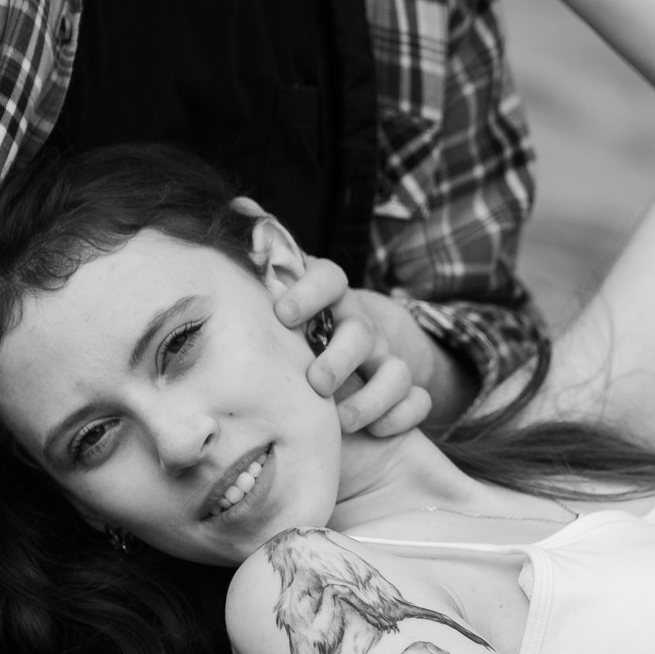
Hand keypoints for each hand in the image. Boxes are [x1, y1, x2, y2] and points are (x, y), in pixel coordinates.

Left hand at [270, 257, 469, 434]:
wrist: (347, 361)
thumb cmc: (294, 337)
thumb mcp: (277, 310)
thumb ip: (259, 283)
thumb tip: (236, 222)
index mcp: (327, 302)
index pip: (329, 278)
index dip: (310, 292)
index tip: (282, 313)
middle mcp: (358, 327)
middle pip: (361, 332)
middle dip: (341, 358)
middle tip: (317, 382)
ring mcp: (385, 360)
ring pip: (396, 370)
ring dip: (372, 396)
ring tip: (341, 422)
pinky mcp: (404, 392)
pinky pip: (419, 400)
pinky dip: (403, 414)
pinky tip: (377, 431)